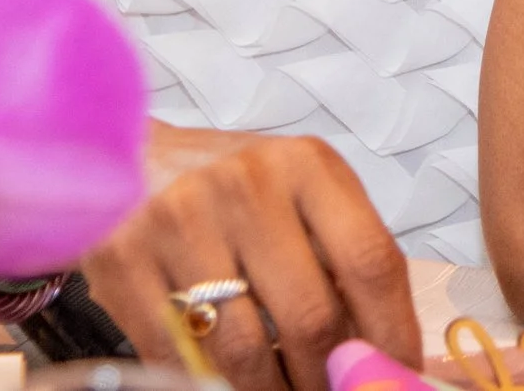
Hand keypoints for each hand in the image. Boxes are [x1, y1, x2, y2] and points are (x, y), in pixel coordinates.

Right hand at [82, 127, 419, 390]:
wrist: (126, 155)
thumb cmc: (231, 188)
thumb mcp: (299, 194)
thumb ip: (342, 257)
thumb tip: (385, 353)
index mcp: (305, 165)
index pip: (370, 261)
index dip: (392, 334)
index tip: (397, 375)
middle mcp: (247, 184)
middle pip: (312, 318)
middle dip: (328, 379)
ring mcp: (182, 220)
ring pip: (247, 351)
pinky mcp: (127, 259)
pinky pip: (182, 355)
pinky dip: (211, 384)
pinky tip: (226, 382)